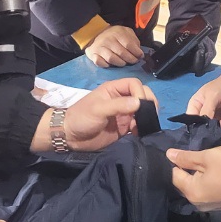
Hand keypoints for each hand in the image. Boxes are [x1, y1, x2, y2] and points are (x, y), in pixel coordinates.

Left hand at [31, 77, 158, 152]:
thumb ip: (118, 105)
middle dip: (148, 103)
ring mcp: (123, 114)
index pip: (134, 84)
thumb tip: (139, 103)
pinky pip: (138, 125)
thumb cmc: (82, 117)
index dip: (140, 92)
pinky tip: (139, 133)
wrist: (71, 137)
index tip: (140, 105)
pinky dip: (142, 127)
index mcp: (114, 89)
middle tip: (150, 114)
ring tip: (142, 125)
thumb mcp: (98, 109)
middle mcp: (121, 99)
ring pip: (142, 110)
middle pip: (142, 95)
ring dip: (146, 116)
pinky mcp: (124, 128)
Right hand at [85, 24, 143, 67]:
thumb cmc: (115, 35)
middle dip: (130, 59)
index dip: (136, 52)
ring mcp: (99, 47)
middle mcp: (107, 39)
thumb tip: (139, 52)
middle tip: (134, 61)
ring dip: (120, 63)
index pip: (129, 44)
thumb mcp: (126, 32)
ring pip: (112, 59)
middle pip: (121, 53)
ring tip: (124, 63)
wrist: (96, 34)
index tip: (140, 56)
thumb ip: (133, 40)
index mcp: (117, 32)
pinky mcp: (93, 54)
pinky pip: (100, 62)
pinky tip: (110, 65)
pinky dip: (106, 65)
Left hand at [167, 145, 220, 210]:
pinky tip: (212, 174)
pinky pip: (205, 192)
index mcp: (191, 192)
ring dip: (196, 176)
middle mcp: (196, 203)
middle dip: (185, 170)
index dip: (176, 162)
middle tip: (193, 155)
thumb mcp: (208, 157)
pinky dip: (205, 183)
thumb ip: (186, 157)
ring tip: (203, 163)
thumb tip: (168, 155)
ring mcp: (208, 206)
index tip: (183, 152)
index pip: (173, 176)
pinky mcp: (218, 205)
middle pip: (183, 184)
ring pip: (195, 188)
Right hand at [185, 58, 220, 126]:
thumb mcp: (213, 97)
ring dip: (220, 124)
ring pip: (213, 130)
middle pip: (201, 127)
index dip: (194, 127)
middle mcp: (203, 113)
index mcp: (196, 105)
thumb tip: (201, 128)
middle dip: (209, 128)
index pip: (190, 120)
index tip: (202, 130)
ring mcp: (214, 118)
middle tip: (217, 122)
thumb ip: (206, 112)